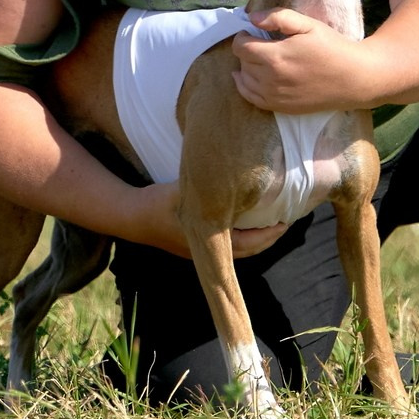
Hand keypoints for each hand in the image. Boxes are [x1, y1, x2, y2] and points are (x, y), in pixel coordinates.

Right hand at [130, 181, 287, 259]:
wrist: (132, 217)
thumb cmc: (158, 201)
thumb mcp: (184, 188)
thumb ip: (208, 183)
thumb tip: (234, 167)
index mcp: (208, 239)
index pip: (248, 244)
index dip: (269, 234)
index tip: (286, 221)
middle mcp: (206, 250)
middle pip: (247, 250)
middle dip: (268, 237)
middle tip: (286, 220)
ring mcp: (200, 250)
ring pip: (238, 248)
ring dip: (256, 236)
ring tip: (273, 219)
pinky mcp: (195, 245)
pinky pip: (228, 243)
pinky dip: (243, 234)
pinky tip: (248, 218)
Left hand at [231, 7, 376, 112]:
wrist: (353, 79)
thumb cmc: (332, 47)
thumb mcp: (308, 25)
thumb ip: (279, 17)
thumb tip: (252, 18)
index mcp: (276, 56)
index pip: (240, 47)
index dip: (243, 36)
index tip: (251, 32)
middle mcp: (270, 79)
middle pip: (242, 62)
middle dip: (246, 50)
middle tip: (259, 43)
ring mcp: (274, 96)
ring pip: (244, 80)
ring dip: (246, 67)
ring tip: (258, 59)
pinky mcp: (280, 107)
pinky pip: (251, 98)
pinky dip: (245, 86)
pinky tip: (247, 78)